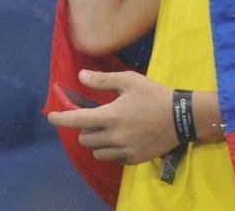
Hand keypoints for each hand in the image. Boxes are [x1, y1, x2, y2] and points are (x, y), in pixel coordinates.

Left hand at [47, 70, 176, 164]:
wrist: (182, 117)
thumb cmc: (155, 95)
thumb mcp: (130, 80)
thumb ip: (103, 80)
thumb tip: (81, 76)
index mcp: (110, 116)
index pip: (76, 120)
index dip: (60, 119)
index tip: (51, 117)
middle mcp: (113, 136)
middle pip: (85, 139)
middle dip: (85, 129)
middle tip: (95, 119)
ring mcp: (124, 150)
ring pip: (98, 152)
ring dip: (97, 142)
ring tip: (108, 131)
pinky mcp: (134, 159)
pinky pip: (114, 158)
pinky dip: (113, 150)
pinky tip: (123, 139)